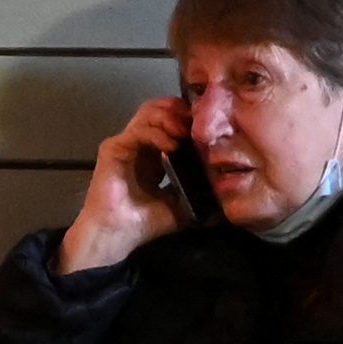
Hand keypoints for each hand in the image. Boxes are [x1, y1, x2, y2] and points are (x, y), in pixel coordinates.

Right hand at [58, 98, 195, 276]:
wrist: (119, 235)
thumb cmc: (146, 223)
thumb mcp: (181, 205)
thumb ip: (199, 194)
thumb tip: (229, 194)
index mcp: (155, 153)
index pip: (172, 121)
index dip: (189, 118)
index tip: (208, 126)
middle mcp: (141, 144)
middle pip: (160, 109)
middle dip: (180, 111)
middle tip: (197, 123)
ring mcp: (126, 143)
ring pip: (148, 112)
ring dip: (169, 117)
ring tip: (185, 131)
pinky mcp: (114, 147)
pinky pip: (137, 130)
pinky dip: (156, 133)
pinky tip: (171, 145)